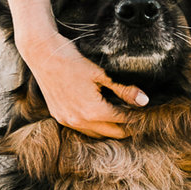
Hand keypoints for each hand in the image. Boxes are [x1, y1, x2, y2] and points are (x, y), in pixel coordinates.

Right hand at [24, 31, 145, 138]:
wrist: (43, 55)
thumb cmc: (73, 62)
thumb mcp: (102, 75)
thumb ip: (124, 91)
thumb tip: (144, 101)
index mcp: (93, 111)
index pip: (123, 120)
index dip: (137, 118)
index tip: (147, 115)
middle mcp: (79, 121)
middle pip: (112, 133)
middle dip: (127, 128)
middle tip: (139, 119)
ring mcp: (67, 121)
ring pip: (96, 134)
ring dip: (110, 129)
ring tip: (123, 119)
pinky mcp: (59, 117)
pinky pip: (82, 129)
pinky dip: (94, 126)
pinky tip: (101, 117)